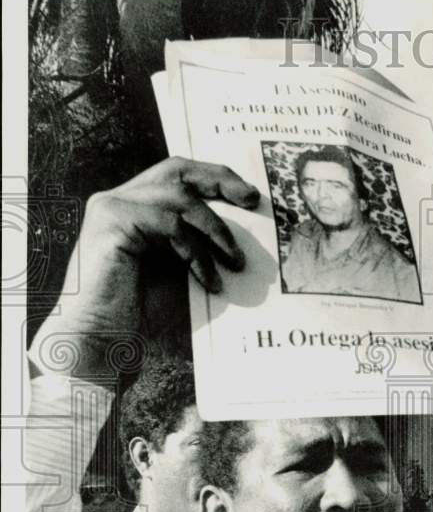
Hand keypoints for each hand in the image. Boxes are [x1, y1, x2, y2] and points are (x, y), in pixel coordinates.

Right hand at [30, 158, 259, 381]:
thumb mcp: (181, 269)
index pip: (177, 176)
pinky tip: (210, 280)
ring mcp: (111, 207)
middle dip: (220, 180)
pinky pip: (170, 225)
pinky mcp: (112, 222)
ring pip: (179, 197)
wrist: (102, 342)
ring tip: (236, 261)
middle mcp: (118, 200)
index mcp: (134, 207)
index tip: (249, 197)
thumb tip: (245, 233)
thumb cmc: (141, 313)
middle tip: (251, 200)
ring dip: (215, 229)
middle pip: (177, 169)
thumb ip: (201, 244)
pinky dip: (197, 253)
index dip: (215, 179)